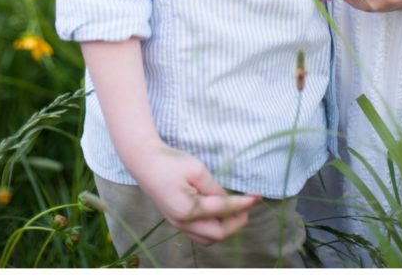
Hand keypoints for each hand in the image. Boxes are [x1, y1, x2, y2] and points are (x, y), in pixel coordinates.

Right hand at [132, 141, 259, 245]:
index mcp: (187, 209)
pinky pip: (199, 233)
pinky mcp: (176, 221)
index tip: (257, 197)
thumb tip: (229, 202)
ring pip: (208, 238)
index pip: (222, 211)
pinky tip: (220, 215)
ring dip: (225, 229)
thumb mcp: (197, 170)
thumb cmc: (171, 162)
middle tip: (249, 208)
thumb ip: (214, 189)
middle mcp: (182, 223)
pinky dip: (213, 228)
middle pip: (217, 234)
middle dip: (236, 223)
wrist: (145, 162)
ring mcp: (178, 225)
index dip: (242, 204)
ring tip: (237, 212)